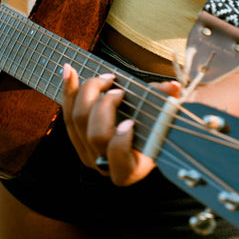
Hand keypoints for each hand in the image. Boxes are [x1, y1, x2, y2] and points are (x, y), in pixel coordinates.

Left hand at [61, 64, 179, 185]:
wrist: (133, 143)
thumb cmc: (151, 132)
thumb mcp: (161, 121)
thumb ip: (165, 103)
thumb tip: (173, 86)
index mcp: (129, 168)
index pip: (118, 157)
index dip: (121, 140)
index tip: (131, 121)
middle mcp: (103, 164)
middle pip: (95, 133)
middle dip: (105, 105)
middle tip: (120, 90)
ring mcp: (85, 152)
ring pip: (76, 121)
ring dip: (88, 92)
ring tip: (106, 78)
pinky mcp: (74, 137)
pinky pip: (65, 112)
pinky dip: (68, 89)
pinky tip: (69, 69)